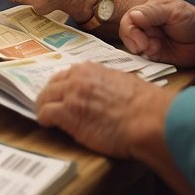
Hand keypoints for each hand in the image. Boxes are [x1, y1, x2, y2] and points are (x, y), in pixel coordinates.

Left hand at [36, 62, 165, 157]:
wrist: (150, 120)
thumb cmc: (146, 106)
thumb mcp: (124, 83)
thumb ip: (106, 83)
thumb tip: (103, 91)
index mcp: (92, 69)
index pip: (67, 74)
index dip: (63, 86)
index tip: (62, 94)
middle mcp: (79, 78)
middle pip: (52, 84)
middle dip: (49, 95)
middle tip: (49, 105)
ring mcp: (71, 95)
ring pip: (44, 98)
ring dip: (44, 107)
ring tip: (46, 117)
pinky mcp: (67, 114)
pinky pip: (45, 114)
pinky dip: (44, 120)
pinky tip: (48, 125)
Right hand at [119, 0, 194, 67]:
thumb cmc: (194, 20)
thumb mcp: (173, 11)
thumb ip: (152, 12)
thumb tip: (132, 16)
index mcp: (148, 10)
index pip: (128, 19)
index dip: (130, 31)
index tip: (140, 41)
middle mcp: (145, 25)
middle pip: (127, 33)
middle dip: (133, 42)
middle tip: (145, 48)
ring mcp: (148, 40)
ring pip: (132, 47)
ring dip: (141, 51)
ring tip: (155, 51)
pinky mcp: (153, 55)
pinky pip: (141, 59)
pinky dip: (145, 60)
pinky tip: (157, 56)